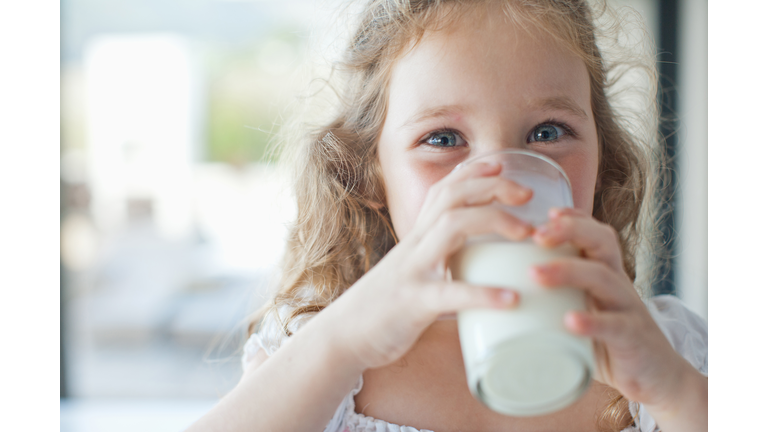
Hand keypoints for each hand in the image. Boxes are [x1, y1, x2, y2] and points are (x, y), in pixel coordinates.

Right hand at [327, 161, 531, 370]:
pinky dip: (483, 294)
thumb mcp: (414, 274)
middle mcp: (415, 246)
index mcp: (417, 239)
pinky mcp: (413, 303)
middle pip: (451, 197)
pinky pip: (450, 293)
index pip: (443, 190)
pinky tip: (511, 299)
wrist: (344, 337)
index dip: (472, 172)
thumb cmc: (385, 308)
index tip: (502, 163)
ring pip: (451, 227)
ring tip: (527, 233)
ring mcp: (413, 271)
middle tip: (527, 194)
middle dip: (491, 187)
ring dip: (493, 221)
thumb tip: (482, 270)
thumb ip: (442, 264)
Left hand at [530, 207, 706, 428]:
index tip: (547, 212)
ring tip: (535, 274)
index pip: (595, 234)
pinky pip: (614, 325)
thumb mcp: (582, 311)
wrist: (656, 377)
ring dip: (568, 271)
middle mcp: (618, 283)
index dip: (574, 218)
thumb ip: (552, 300)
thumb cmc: (607, 342)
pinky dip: (592, 321)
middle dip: (570, 231)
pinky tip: (569, 321)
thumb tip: (499, 298)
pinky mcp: (632, 338)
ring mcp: (628, 308)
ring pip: (603, 278)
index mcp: (605, 273)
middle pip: (601, 243)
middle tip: (535, 236)